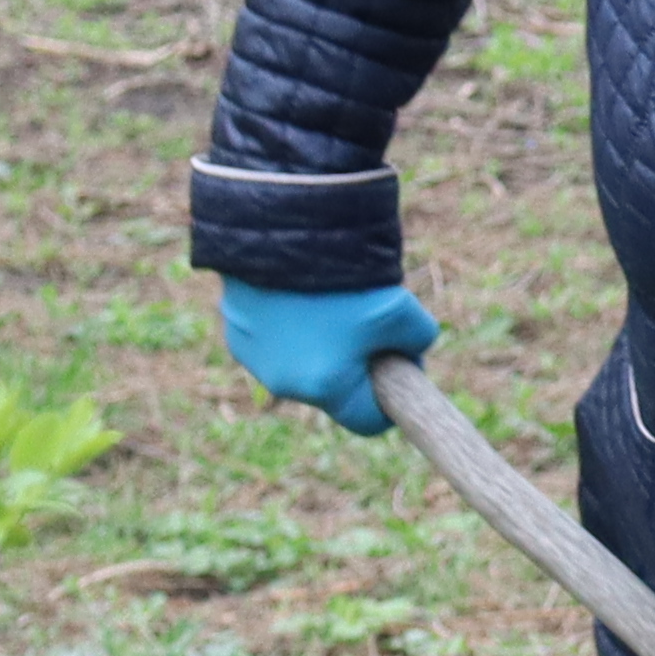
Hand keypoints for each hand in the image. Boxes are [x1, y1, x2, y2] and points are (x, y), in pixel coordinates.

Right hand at [218, 279, 439, 437]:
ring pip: (303, 364)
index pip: (368, 420)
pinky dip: (292, 325)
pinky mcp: (236, 333)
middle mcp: (283, 384)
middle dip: (355, 364)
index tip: (401, 367)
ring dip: (322, 344)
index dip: (391, 397)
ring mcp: (254, 360)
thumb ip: (418, 340)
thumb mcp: (402, 311)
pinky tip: (300, 295)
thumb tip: (411, 350)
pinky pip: (275, 341)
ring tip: (330, 302)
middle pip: (334, 390)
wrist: (282, 235)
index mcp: (324, 388)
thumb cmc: (347, 281)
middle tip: (367, 323)